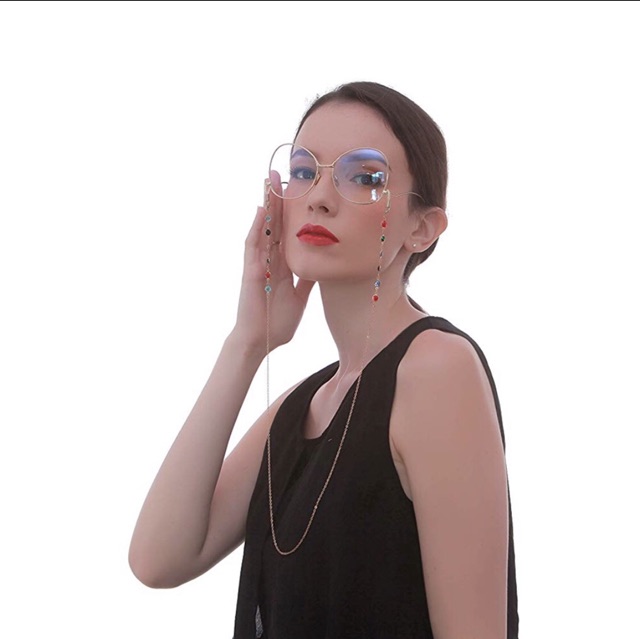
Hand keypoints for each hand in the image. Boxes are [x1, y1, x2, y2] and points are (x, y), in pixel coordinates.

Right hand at [232, 171, 314, 352]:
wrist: (261, 341)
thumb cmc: (278, 322)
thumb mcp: (300, 296)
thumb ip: (307, 280)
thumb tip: (321, 265)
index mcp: (282, 265)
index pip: (287, 232)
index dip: (292, 212)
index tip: (299, 191)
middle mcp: (269, 260)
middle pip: (275, 224)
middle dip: (278, 199)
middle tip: (281, 173)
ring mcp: (259, 264)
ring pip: (263, 228)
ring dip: (266, 205)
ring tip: (269, 181)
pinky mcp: (251, 272)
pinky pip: (253, 246)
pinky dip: (257, 228)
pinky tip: (261, 210)